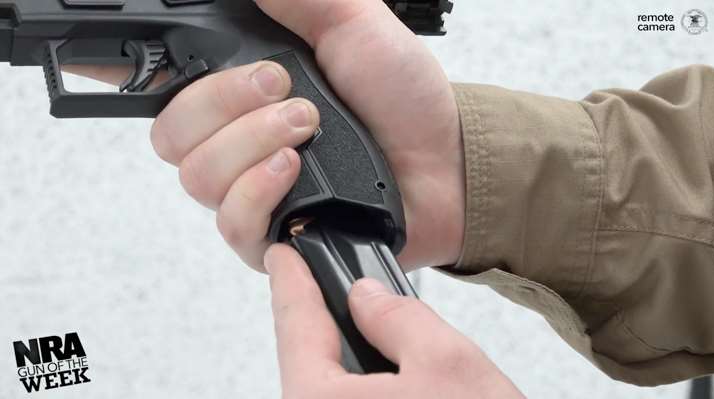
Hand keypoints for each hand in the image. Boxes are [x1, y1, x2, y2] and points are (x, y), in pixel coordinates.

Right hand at [69, 0, 463, 271]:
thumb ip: (299, 2)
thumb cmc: (403, 97)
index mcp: (243, 92)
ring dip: (249, 144)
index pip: (165, 87)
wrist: (445, 162)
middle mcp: (238, 142)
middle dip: (222, 104)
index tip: (153, 61)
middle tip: (284, 89)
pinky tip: (293, 170)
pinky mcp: (273, 234)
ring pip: (196, 178)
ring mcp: (253, 191)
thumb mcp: (352, 23)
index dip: (134, 75)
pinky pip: (231, 223)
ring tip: (306, 128)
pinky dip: (257, 191)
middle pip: (171, 135)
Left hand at [265, 244, 522, 398]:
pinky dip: (356, 384)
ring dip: (342, 354)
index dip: (290, 280)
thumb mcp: (446, 362)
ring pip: (325, 388)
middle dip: (317, 317)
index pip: (295, 325)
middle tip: (322, 279)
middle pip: (305, 360)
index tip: (281, 257)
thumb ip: (398, 316)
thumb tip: (366, 296)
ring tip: (361, 322)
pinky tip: (379, 372)